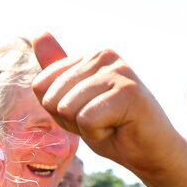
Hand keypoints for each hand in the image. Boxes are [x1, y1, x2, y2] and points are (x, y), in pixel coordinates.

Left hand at [32, 34, 186, 184]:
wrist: (147, 152)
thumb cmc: (111, 128)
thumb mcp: (73, 100)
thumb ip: (55, 72)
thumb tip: (39, 34)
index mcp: (89, 56)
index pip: (40, 86)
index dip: (58, 111)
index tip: (87, 113)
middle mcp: (104, 56)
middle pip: (51, 98)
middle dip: (70, 121)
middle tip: (101, 121)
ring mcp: (118, 71)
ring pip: (67, 108)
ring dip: (85, 128)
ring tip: (111, 123)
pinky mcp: (129, 92)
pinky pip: (86, 119)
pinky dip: (97, 133)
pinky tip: (118, 128)